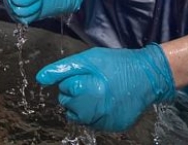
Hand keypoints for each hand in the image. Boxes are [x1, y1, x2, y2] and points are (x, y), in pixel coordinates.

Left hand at [37, 44, 175, 131]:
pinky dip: (95, 113)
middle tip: (94, 83)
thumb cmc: (115, 64)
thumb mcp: (87, 59)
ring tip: (99, 92)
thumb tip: (39, 79)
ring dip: (83, 105)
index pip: (64, 88)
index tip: (89, 74)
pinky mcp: (114, 127)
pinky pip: (93, 122)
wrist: (148, 76)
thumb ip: (60, 69)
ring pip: (78, 116)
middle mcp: (97, 110)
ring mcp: (107, 122)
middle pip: (68, 105)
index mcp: (89, 91)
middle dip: (75, 93)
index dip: (74, 78)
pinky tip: (106, 102)